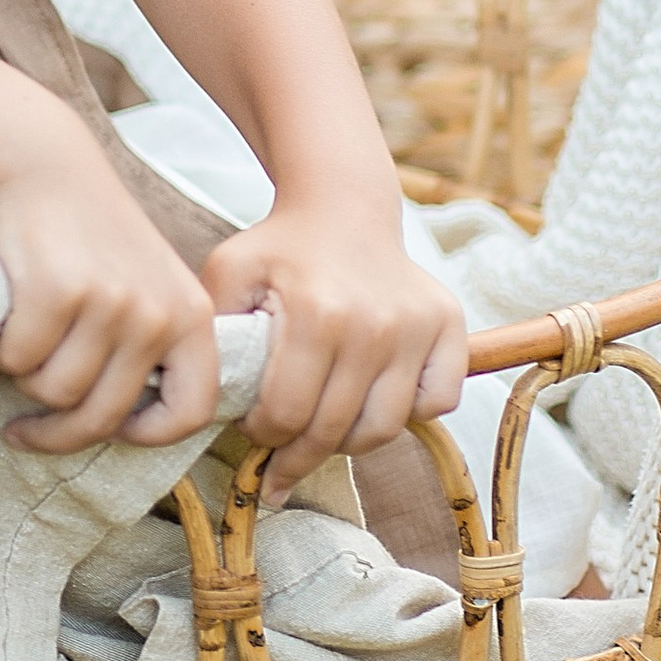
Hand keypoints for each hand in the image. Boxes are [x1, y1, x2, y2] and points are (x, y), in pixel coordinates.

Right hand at [0, 124, 221, 453]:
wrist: (46, 164)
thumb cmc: (90, 235)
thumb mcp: (149, 284)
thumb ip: (152, 346)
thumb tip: (126, 427)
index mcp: (191, 316)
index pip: (193, 411)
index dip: (150, 436)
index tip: (113, 432)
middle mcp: (158, 313)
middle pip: (105, 416)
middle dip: (57, 432)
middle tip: (25, 429)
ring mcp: (110, 302)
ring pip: (56, 393)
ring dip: (27, 379)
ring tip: (24, 345)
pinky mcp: (58, 291)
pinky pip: (20, 360)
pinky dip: (4, 349)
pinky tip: (6, 321)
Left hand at [203, 203, 467, 490]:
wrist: (341, 207)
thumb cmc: (280, 247)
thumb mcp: (230, 274)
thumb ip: (217, 335)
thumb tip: (213, 404)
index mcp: (315, 312)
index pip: (287, 414)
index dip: (262, 434)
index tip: (252, 428)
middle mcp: (373, 323)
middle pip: (334, 431)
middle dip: (298, 453)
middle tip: (280, 450)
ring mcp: (415, 326)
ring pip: (385, 429)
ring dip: (348, 443)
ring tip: (323, 431)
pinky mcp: (447, 324)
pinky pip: (435, 402)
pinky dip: (408, 414)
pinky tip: (374, 402)